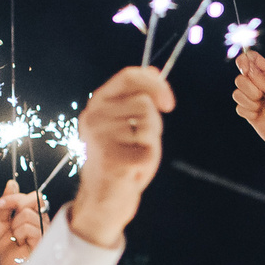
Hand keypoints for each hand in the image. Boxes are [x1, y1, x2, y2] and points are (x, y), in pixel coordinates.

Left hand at [0, 181, 42, 264]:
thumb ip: (6, 202)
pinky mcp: (44, 241)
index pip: (33, 195)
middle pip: (36, 198)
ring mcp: (45, 230)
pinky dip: (19, 234)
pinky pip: (29, 227)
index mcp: (34, 213)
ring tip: (16, 237)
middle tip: (9, 221)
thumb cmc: (3, 245)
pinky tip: (20, 243)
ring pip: (28, 213)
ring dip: (15, 225)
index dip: (14, 197)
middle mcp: (42, 220)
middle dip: (16, 205)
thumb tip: (12, 183)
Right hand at [69, 66, 172, 247]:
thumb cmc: (122, 154)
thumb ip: (139, 96)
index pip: (129, 76)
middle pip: (144, 103)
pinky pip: (148, 150)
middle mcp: (95, 116)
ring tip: (134, 154)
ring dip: (150, 142)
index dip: (155, 84)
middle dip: (153, 123)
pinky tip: (132, 169)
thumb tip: (154, 69)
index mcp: (98, 102)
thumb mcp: (130, 120)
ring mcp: (101, 137)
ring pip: (149, 125)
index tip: (169, 104)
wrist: (105, 194)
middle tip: (139, 142)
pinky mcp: (112, 158)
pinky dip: (147, 161)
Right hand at [229, 49, 264, 175]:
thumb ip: (263, 80)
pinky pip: (238, 107)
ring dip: (247, 102)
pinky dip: (247, 113)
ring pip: (236, 92)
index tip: (245, 70)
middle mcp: (261, 84)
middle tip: (260, 96)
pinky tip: (258, 117)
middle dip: (247, 87)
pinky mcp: (248, 111)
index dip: (245, 61)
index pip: (252, 58)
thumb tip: (247, 65)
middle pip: (240, 76)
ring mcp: (253, 98)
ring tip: (261, 109)